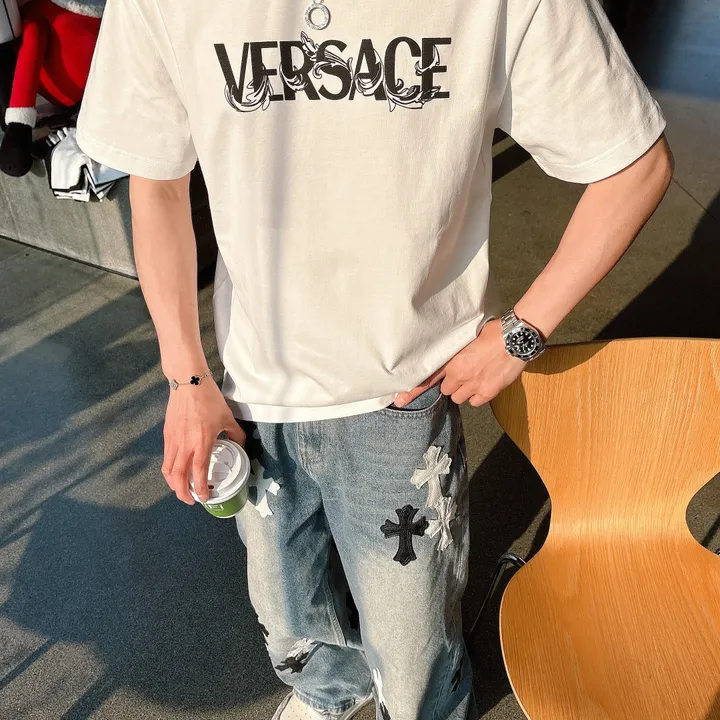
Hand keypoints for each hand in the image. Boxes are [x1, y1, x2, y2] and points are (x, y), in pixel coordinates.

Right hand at [161, 375, 245, 504]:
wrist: (188, 383)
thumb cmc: (209, 400)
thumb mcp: (228, 418)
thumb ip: (236, 435)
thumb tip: (240, 446)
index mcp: (202, 442)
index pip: (198, 472)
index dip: (201, 488)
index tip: (205, 497)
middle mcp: (185, 445)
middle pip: (178, 476)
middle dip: (183, 493)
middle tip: (191, 500)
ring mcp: (173, 441)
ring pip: (168, 470)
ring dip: (174, 484)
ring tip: (182, 490)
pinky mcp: (167, 435)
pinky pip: (166, 459)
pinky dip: (169, 470)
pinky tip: (176, 472)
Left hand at [393, 319, 525, 407]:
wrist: (514, 338)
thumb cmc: (492, 332)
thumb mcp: (465, 337)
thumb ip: (454, 351)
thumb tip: (449, 357)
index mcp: (450, 360)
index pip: (426, 378)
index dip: (412, 390)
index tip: (400, 399)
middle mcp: (458, 375)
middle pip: (446, 390)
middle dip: (452, 384)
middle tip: (463, 373)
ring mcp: (473, 385)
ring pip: (459, 398)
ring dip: (464, 391)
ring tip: (475, 378)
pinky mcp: (487, 392)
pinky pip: (475, 402)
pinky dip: (478, 396)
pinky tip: (484, 384)